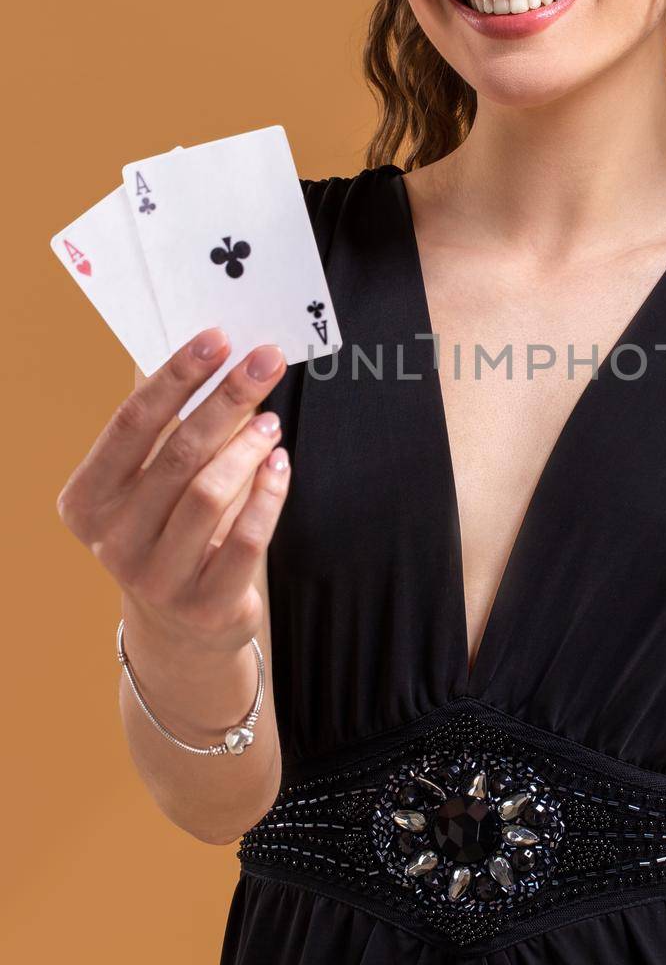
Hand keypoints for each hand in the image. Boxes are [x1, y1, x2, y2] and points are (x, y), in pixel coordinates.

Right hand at [56, 328, 290, 656]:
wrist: (179, 625)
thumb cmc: (166, 527)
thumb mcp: (148, 482)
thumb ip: (167, 426)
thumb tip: (213, 351)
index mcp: (87, 501)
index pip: (132, 423)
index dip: (177, 376)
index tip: (218, 339)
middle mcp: (113, 541)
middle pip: (179, 453)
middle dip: (228, 399)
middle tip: (266, 361)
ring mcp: (157, 579)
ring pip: (210, 494)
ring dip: (249, 447)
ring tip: (272, 421)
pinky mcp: (206, 605)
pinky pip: (246, 538)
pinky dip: (269, 494)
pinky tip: (280, 463)